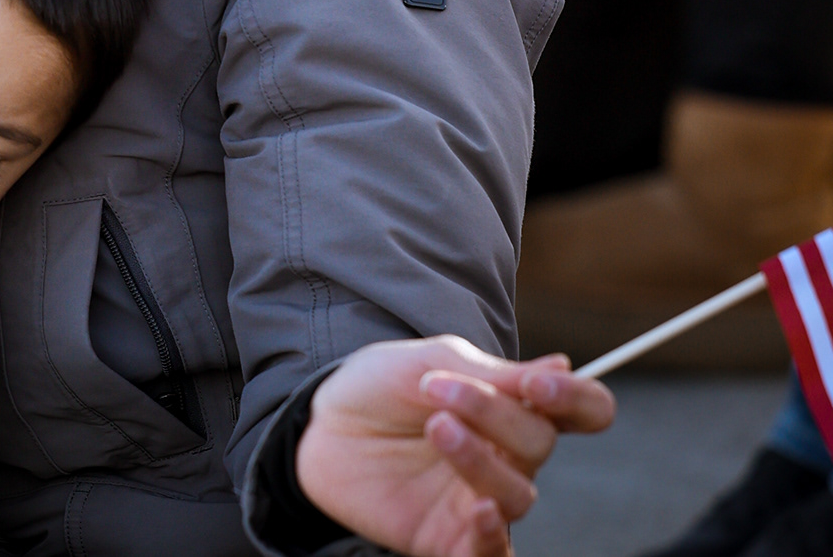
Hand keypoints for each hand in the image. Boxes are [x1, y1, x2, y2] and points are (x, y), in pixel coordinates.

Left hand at [296, 335, 614, 556]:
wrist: (318, 422)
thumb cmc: (378, 386)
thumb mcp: (430, 363)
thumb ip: (495, 375)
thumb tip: (565, 367)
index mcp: (513, 408)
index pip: (584, 410)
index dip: (576, 400)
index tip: (539, 385)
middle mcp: (509, 457)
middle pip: (539, 445)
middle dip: (494, 414)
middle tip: (436, 389)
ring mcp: (482, 499)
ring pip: (517, 494)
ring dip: (480, 460)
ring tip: (437, 428)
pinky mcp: (450, 539)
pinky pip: (492, 552)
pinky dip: (491, 535)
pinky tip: (477, 509)